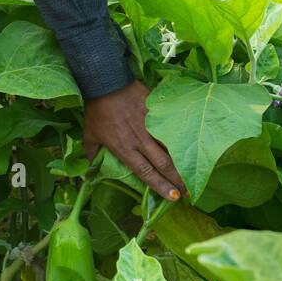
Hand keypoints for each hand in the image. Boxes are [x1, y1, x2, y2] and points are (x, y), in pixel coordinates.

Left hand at [82, 79, 187, 201]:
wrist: (107, 82)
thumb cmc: (97, 109)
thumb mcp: (89, 133)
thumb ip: (90, 151)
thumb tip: (86, 167)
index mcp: (124, 149)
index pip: (146, 173)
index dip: (160, 186)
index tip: (173, 198)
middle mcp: (140, 140)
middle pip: (164, 164)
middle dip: (178, 180)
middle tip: (189, 193)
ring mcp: (151, 126)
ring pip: (172, 148)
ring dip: (184, 162)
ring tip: (194, 175)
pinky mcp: (158, 112)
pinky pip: (173, 128)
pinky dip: (183, 138)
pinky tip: (194, 146)